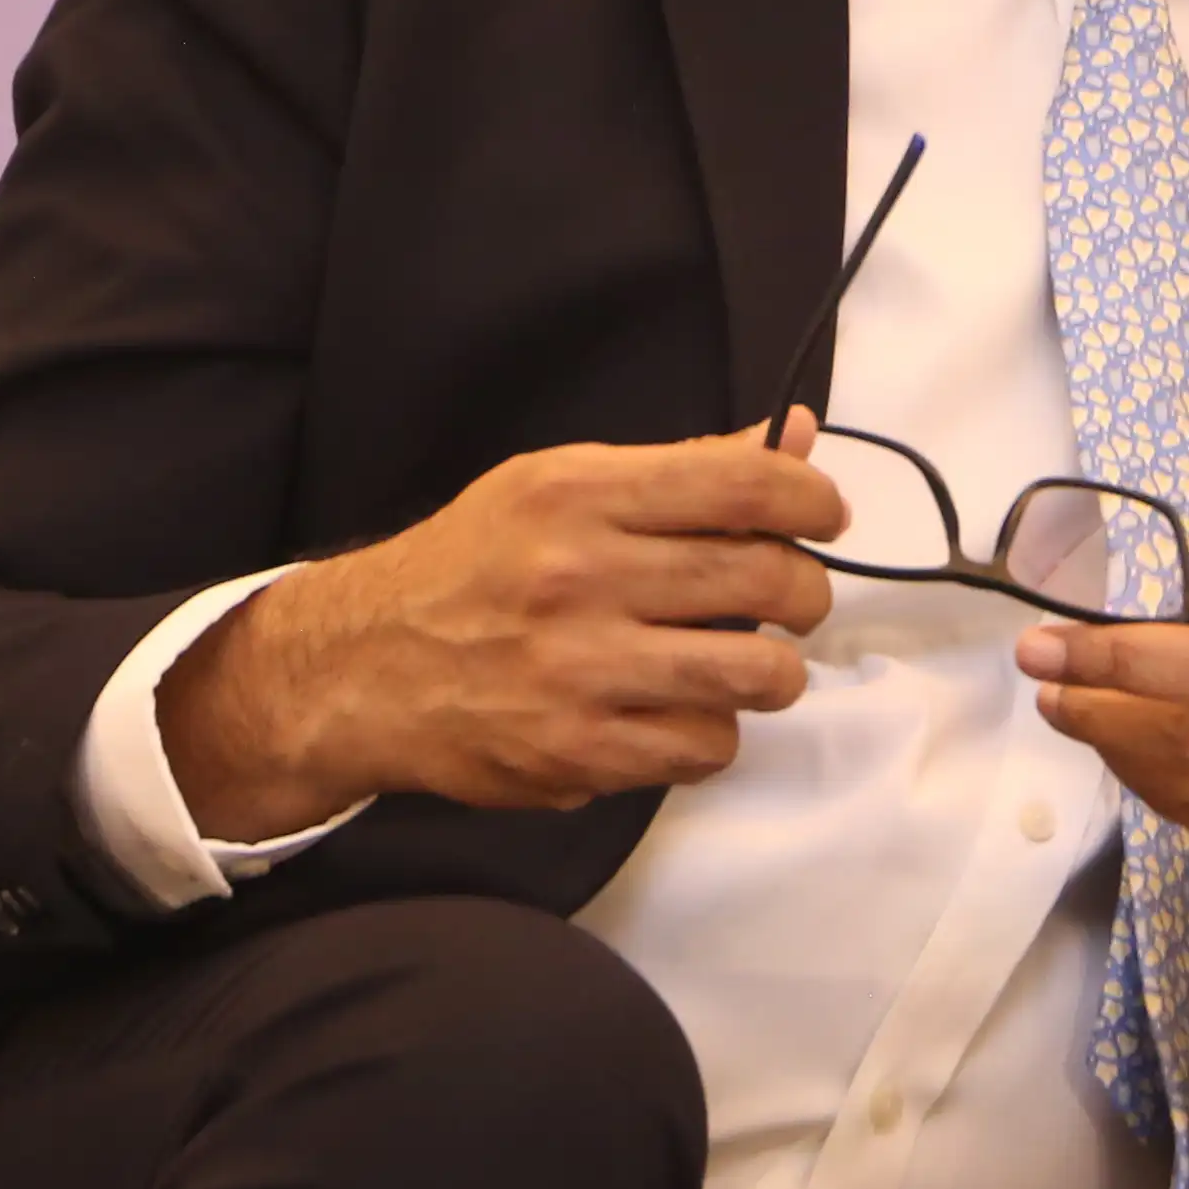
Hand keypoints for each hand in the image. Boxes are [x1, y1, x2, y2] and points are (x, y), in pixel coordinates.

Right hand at [161, 425, 843, 835]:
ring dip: (771, 670)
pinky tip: (681, 710)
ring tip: (745, 661)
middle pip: (767, 578)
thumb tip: (789, 437)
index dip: (811, 499)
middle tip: (791, 596)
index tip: (822, 515)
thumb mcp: (557, 486)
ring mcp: (580, 669)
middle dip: (805, 590)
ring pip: (757, 673)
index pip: (744, 483)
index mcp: (578, 493)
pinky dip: (712, 731)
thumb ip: (678, 468)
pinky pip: (708, 747)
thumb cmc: (472, 567)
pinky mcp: (579, 750)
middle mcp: (580, 575)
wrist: (366, 664)